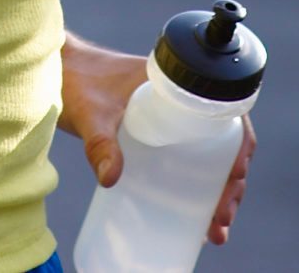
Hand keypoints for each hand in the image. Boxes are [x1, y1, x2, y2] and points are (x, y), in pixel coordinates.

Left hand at [58, 34, 256, 246]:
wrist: (57, 70)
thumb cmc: (76, 80)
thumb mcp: (90, 114)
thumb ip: (100, 143)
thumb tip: (112, 179)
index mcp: (178, 84)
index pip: (225, 113)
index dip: (240, 146)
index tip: (237, 177)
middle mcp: (181, 101)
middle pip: (223, 144)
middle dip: (231, 184)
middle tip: (222, 218)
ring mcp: (170, 120)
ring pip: (209, 157)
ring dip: (218, 191)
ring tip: (215, 228)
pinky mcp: (154, 137)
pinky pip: (187, 161)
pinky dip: (197, 188)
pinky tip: (193, 218)